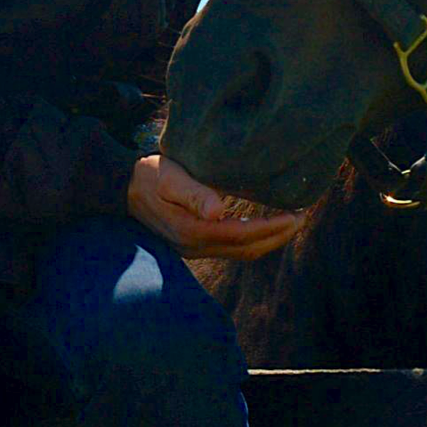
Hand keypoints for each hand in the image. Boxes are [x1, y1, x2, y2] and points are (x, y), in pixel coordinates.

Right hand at [126, 155, 304, 259]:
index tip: (295, 215)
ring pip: (242, 251)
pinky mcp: (194, 243)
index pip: (242, 235)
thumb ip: (195, 195)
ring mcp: (194, 248)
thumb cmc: (150, 176)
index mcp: (193, 231)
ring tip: (291, 221)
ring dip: (269, 239)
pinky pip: (232, 247)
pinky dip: (254, 238)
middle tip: (303, 218)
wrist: (124, 187)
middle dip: (277, 236)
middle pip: (247, 249)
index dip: (271, 228)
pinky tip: (265, 223)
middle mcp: (195, 246)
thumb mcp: (170, 178)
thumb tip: (219, 211)